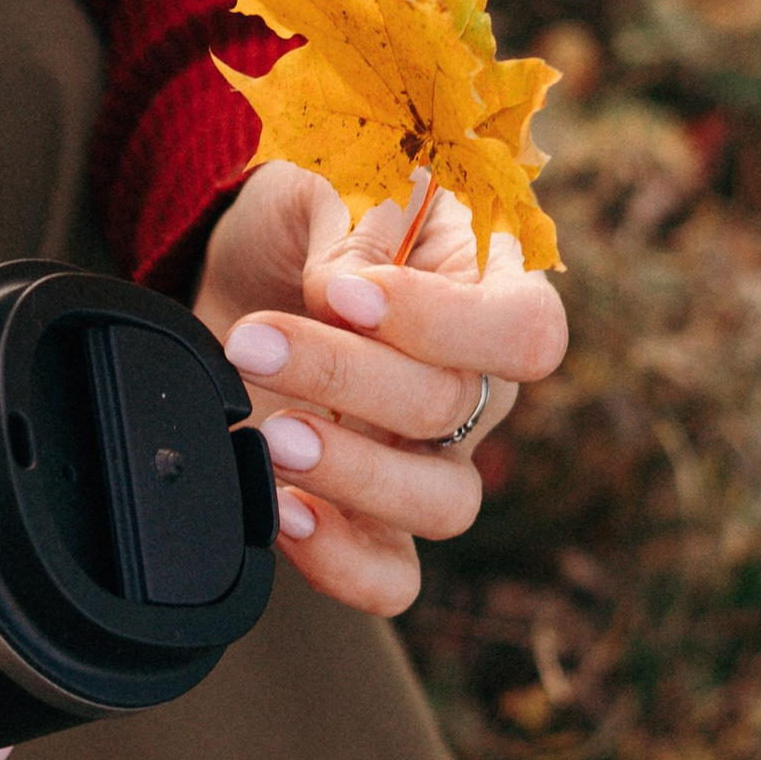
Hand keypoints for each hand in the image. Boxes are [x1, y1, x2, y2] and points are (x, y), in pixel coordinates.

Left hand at [192, 160, 568, 618]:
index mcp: (488, 291)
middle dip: (345, 377)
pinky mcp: (365, 517)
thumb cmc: (301, 215)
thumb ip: (349, 228)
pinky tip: (281, 515)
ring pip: (442, 504)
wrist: (236, 270)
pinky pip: (392, 579)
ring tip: (271, 437)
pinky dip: (341, 564)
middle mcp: (475, 385)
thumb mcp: (322, 181)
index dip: (442, 324)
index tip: (342, 294)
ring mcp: (425, 459)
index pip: (524, 331)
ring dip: (352, 474)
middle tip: (253, 344)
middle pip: (456, 410)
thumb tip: (344, 297)